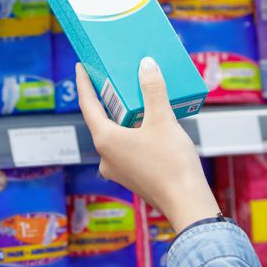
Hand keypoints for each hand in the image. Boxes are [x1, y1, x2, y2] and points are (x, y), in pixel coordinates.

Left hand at [76, 58, 219, 232]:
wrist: (186, 202)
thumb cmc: (171, 163)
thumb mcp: (163, 120)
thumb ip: (153, 89)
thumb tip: (146, 64)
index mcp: (105, 140)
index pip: (88, 105)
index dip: (84, 83)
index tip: (80, 67)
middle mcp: (105, 156)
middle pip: (102, 119)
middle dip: (108, 99)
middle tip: (113, 78)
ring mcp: (117, 169)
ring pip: (116, 134)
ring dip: (124, 116)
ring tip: (136, 99)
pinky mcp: (131, 176)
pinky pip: (127, 147)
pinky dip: (133, 132)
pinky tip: (149, 125)